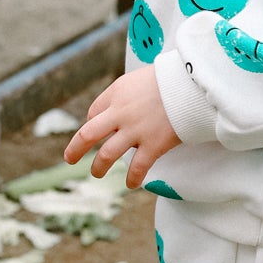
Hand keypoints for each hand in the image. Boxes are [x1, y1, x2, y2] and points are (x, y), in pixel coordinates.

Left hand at [64, 68, 181, 189]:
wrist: (193, 82)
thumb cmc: (170, 77)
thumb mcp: (139, 78)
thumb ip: (125, 93)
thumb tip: (118, 109)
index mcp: (116, 94)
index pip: (94, 112)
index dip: (92, 122)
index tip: (96, 130)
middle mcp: (120, 114)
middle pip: (87, 135)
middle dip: (75, 149)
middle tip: (69, 159)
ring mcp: (135, 131)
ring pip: (106, 155)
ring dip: (98, 167)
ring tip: (96, 174)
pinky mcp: (154, 144)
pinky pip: (138, 167)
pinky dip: (133, 178)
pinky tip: (130, 184)